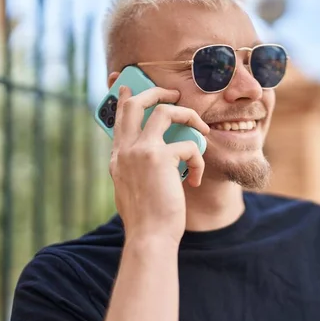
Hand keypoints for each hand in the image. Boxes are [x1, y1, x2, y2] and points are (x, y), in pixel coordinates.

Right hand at [109, 85, 209, 245]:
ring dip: (188, 115)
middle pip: (136, 102)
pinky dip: (197, 160)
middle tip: (174, 96)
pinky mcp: (161, 158)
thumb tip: (156, 153)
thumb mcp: (132, 187)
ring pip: (166, 111)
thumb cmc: (146, 217)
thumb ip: (135, 166)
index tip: (125, 84)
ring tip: (202, 127)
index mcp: (118, 157)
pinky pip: (189, 145)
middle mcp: (125, 149)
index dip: (123, 97)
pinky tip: (194, 180)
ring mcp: (141, 150)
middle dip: (157, 92)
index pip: (118, 117)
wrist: (149, 236)